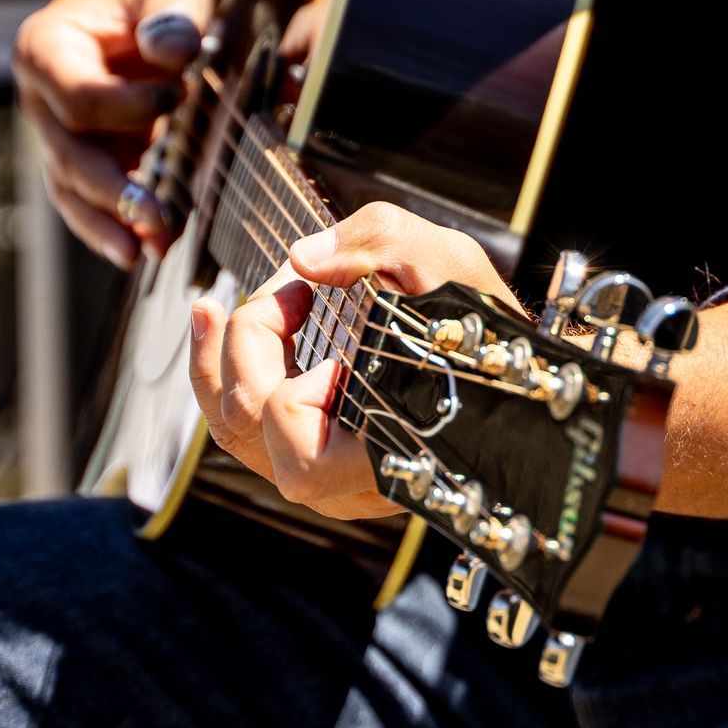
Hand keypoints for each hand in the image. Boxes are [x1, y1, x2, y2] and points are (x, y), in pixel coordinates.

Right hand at [14, 0, 215, 264]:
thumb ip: (172, 12)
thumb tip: (170, 52)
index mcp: (45, 48)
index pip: (77, 97)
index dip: (126, 108)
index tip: (178, 96)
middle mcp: (38, 97)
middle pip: (67, 154)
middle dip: (113, 191)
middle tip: (158, 219)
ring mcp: (54, 132)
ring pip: (70, 188)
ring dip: (110, 223)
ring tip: (148, 251)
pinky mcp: (80, 156)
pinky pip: (87, 200)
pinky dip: (112, 225)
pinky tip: (143, 250)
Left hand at [189, 201, 512, 520]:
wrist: (516, 376)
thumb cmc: (484, 330)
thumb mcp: (449, 264)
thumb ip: (380, 243)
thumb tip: (303, 257)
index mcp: (387, 456)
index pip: (299, 438)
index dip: (298, 378)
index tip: (331, 317)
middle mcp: (349, 485)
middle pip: (252, 428)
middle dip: (252, 343)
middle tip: (292, 292)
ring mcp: (327, 477)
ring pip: (235, 434)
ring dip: (220, 360)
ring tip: (211, 306)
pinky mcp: (312, 456)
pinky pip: (244, 428)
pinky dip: (223, 373)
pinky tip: (217, 321)